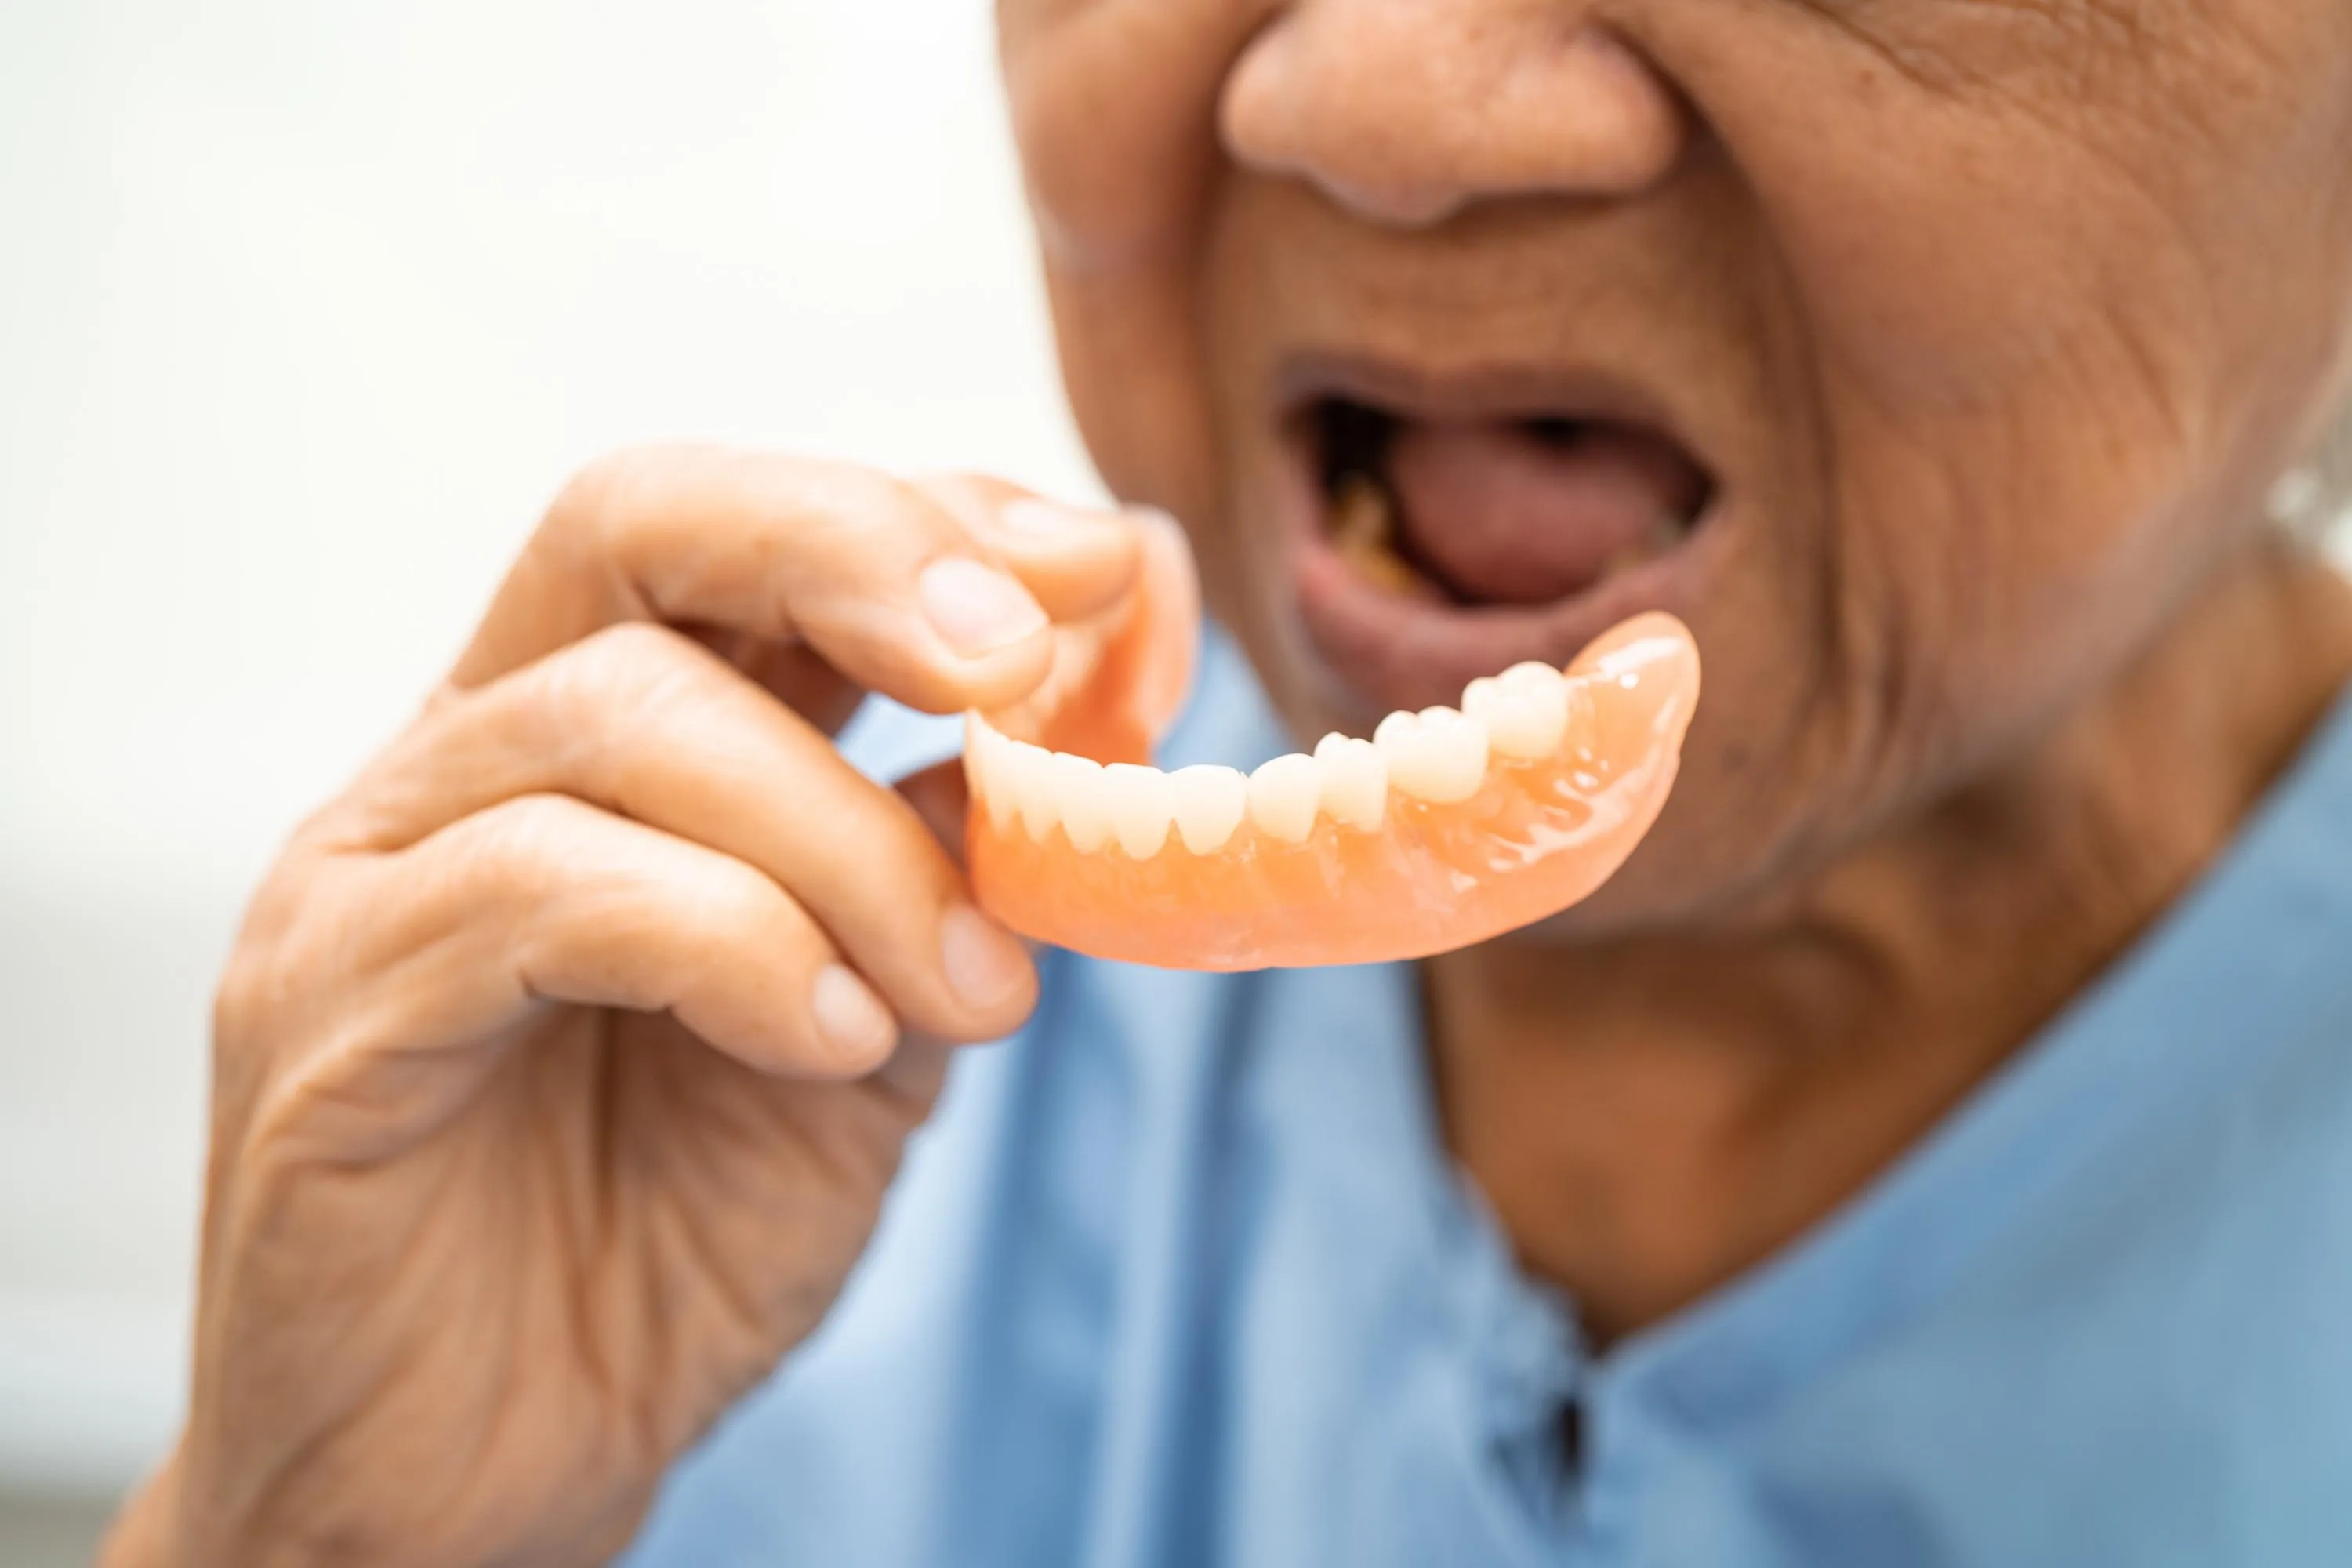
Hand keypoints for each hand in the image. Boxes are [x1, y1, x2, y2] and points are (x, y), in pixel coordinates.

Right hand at [101, 447, 1146, 1566]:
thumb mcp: (871, 1035)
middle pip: (643, 517)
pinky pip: (541, 891)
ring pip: (620, 715)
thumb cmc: (662, 1247)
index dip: (944, 518)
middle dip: (864, 547)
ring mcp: (375, 870)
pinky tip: (835, 1040)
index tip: (1122, 588)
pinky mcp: (329, 1011)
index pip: (752, 530)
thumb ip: (939, 879)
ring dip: (847, 840)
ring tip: (967, 989)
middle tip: (1022, 662)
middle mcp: (468, 762)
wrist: (481, 1484)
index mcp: (602, 742)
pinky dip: (737, 942)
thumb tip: (1073, 742)